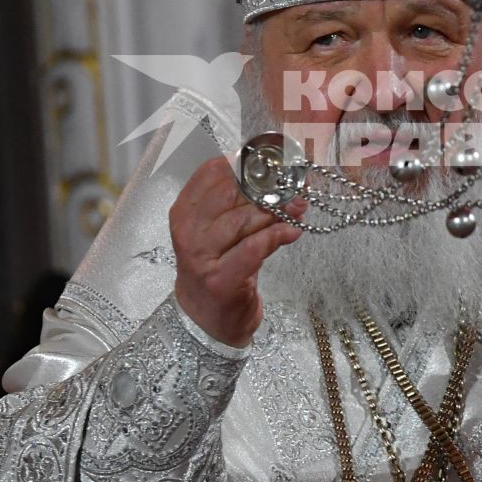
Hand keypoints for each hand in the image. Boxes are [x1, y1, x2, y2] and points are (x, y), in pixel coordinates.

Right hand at [169, 156, 301, 347]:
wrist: (205, 319)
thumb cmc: (215, 268)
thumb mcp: (217, 231)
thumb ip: (237, 203)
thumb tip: (278, 176)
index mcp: (184, 211)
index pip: (212, 172)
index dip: (246, 163)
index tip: (273, 162)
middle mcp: (187, 231)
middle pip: (231, 193)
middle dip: (267, 186)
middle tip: (294, 186)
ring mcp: (201, 256)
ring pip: (245, 219)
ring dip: (278, 211)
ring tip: (298, 207)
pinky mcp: (221, 278)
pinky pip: (255, 247)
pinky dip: (278, 236)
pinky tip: (293, 231)